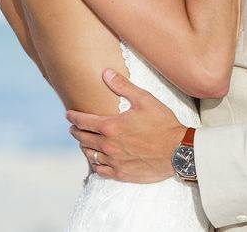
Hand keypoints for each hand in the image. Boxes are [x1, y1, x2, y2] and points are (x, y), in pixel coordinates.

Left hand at [66, 68, 187, 183]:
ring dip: (84, 147)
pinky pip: (100, 170)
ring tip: (84, 142)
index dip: (73, 117)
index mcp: (111, 126)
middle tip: (74, 127)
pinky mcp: (121, 174)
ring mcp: (114, 161)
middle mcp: (108, 145)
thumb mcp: (144, 100)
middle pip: (83, 138)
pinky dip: (94, 164)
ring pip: (90, 154)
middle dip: (76, 131)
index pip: (83, 120)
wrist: (178, 151)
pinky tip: (95, 160)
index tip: (68, 114)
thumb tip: (106, 73)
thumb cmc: (162, 124)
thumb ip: (123, 86)